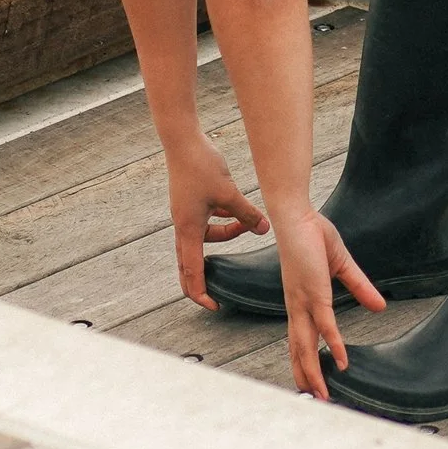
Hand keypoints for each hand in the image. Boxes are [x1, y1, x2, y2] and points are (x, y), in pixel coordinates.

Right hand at [165, 132, 268, 312]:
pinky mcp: (189, 204)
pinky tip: (235, 208)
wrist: (183, 142)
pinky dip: (221, 221)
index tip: (214, 307)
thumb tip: (264, 229)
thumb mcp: (229, 193)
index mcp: (189, 230)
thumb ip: (247, 214)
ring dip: (225, 237)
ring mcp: (184, 215)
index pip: (192, 272)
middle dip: (203, 281)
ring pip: (202, 240)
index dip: (201, 294)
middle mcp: (182, 227)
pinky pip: (205, 223)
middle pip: (188, 264)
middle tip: (217, 295)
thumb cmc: (201, 167)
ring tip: (247, 224)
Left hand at [271, 200, 385, 400]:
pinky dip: (334, 343)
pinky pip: (325, 324)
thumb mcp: (341, 265)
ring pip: (307, 345)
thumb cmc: (312, 234)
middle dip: (305, 377)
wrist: (296, 215)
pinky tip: (341, 360)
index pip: (301, 339)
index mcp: (301, 301)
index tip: (309, 384)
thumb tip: (379, 306)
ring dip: (313, 371)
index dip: (304, 362)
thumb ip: (359, 286)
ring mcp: (304, 301)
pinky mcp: (314, 292)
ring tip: (322, 395)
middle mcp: (298, 307)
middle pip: (300, 350)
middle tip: (314, 400)